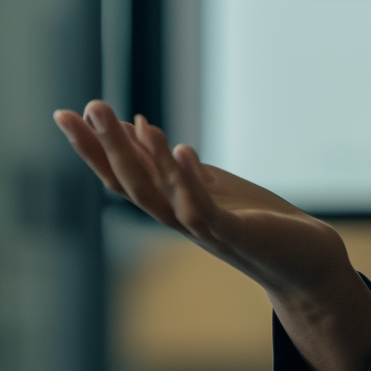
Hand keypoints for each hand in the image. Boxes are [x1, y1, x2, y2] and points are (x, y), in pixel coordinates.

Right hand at [53, 103, 370, 370]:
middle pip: (131, 184)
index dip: (93, 148)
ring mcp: (205, 231)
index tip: (65, 114)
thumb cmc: (259, 224)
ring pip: (160, 197)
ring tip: (123, 118)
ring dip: (141, 159)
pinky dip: (191, 181)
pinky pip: (205, 210)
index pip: (122, 175)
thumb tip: (138, 128)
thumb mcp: (210, 184)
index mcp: (172, 205)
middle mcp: (179, 219)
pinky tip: (182, 149)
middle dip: (107, 148)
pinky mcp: (236, 235)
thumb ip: (172, 164)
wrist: (306, 263)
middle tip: (87, 107)